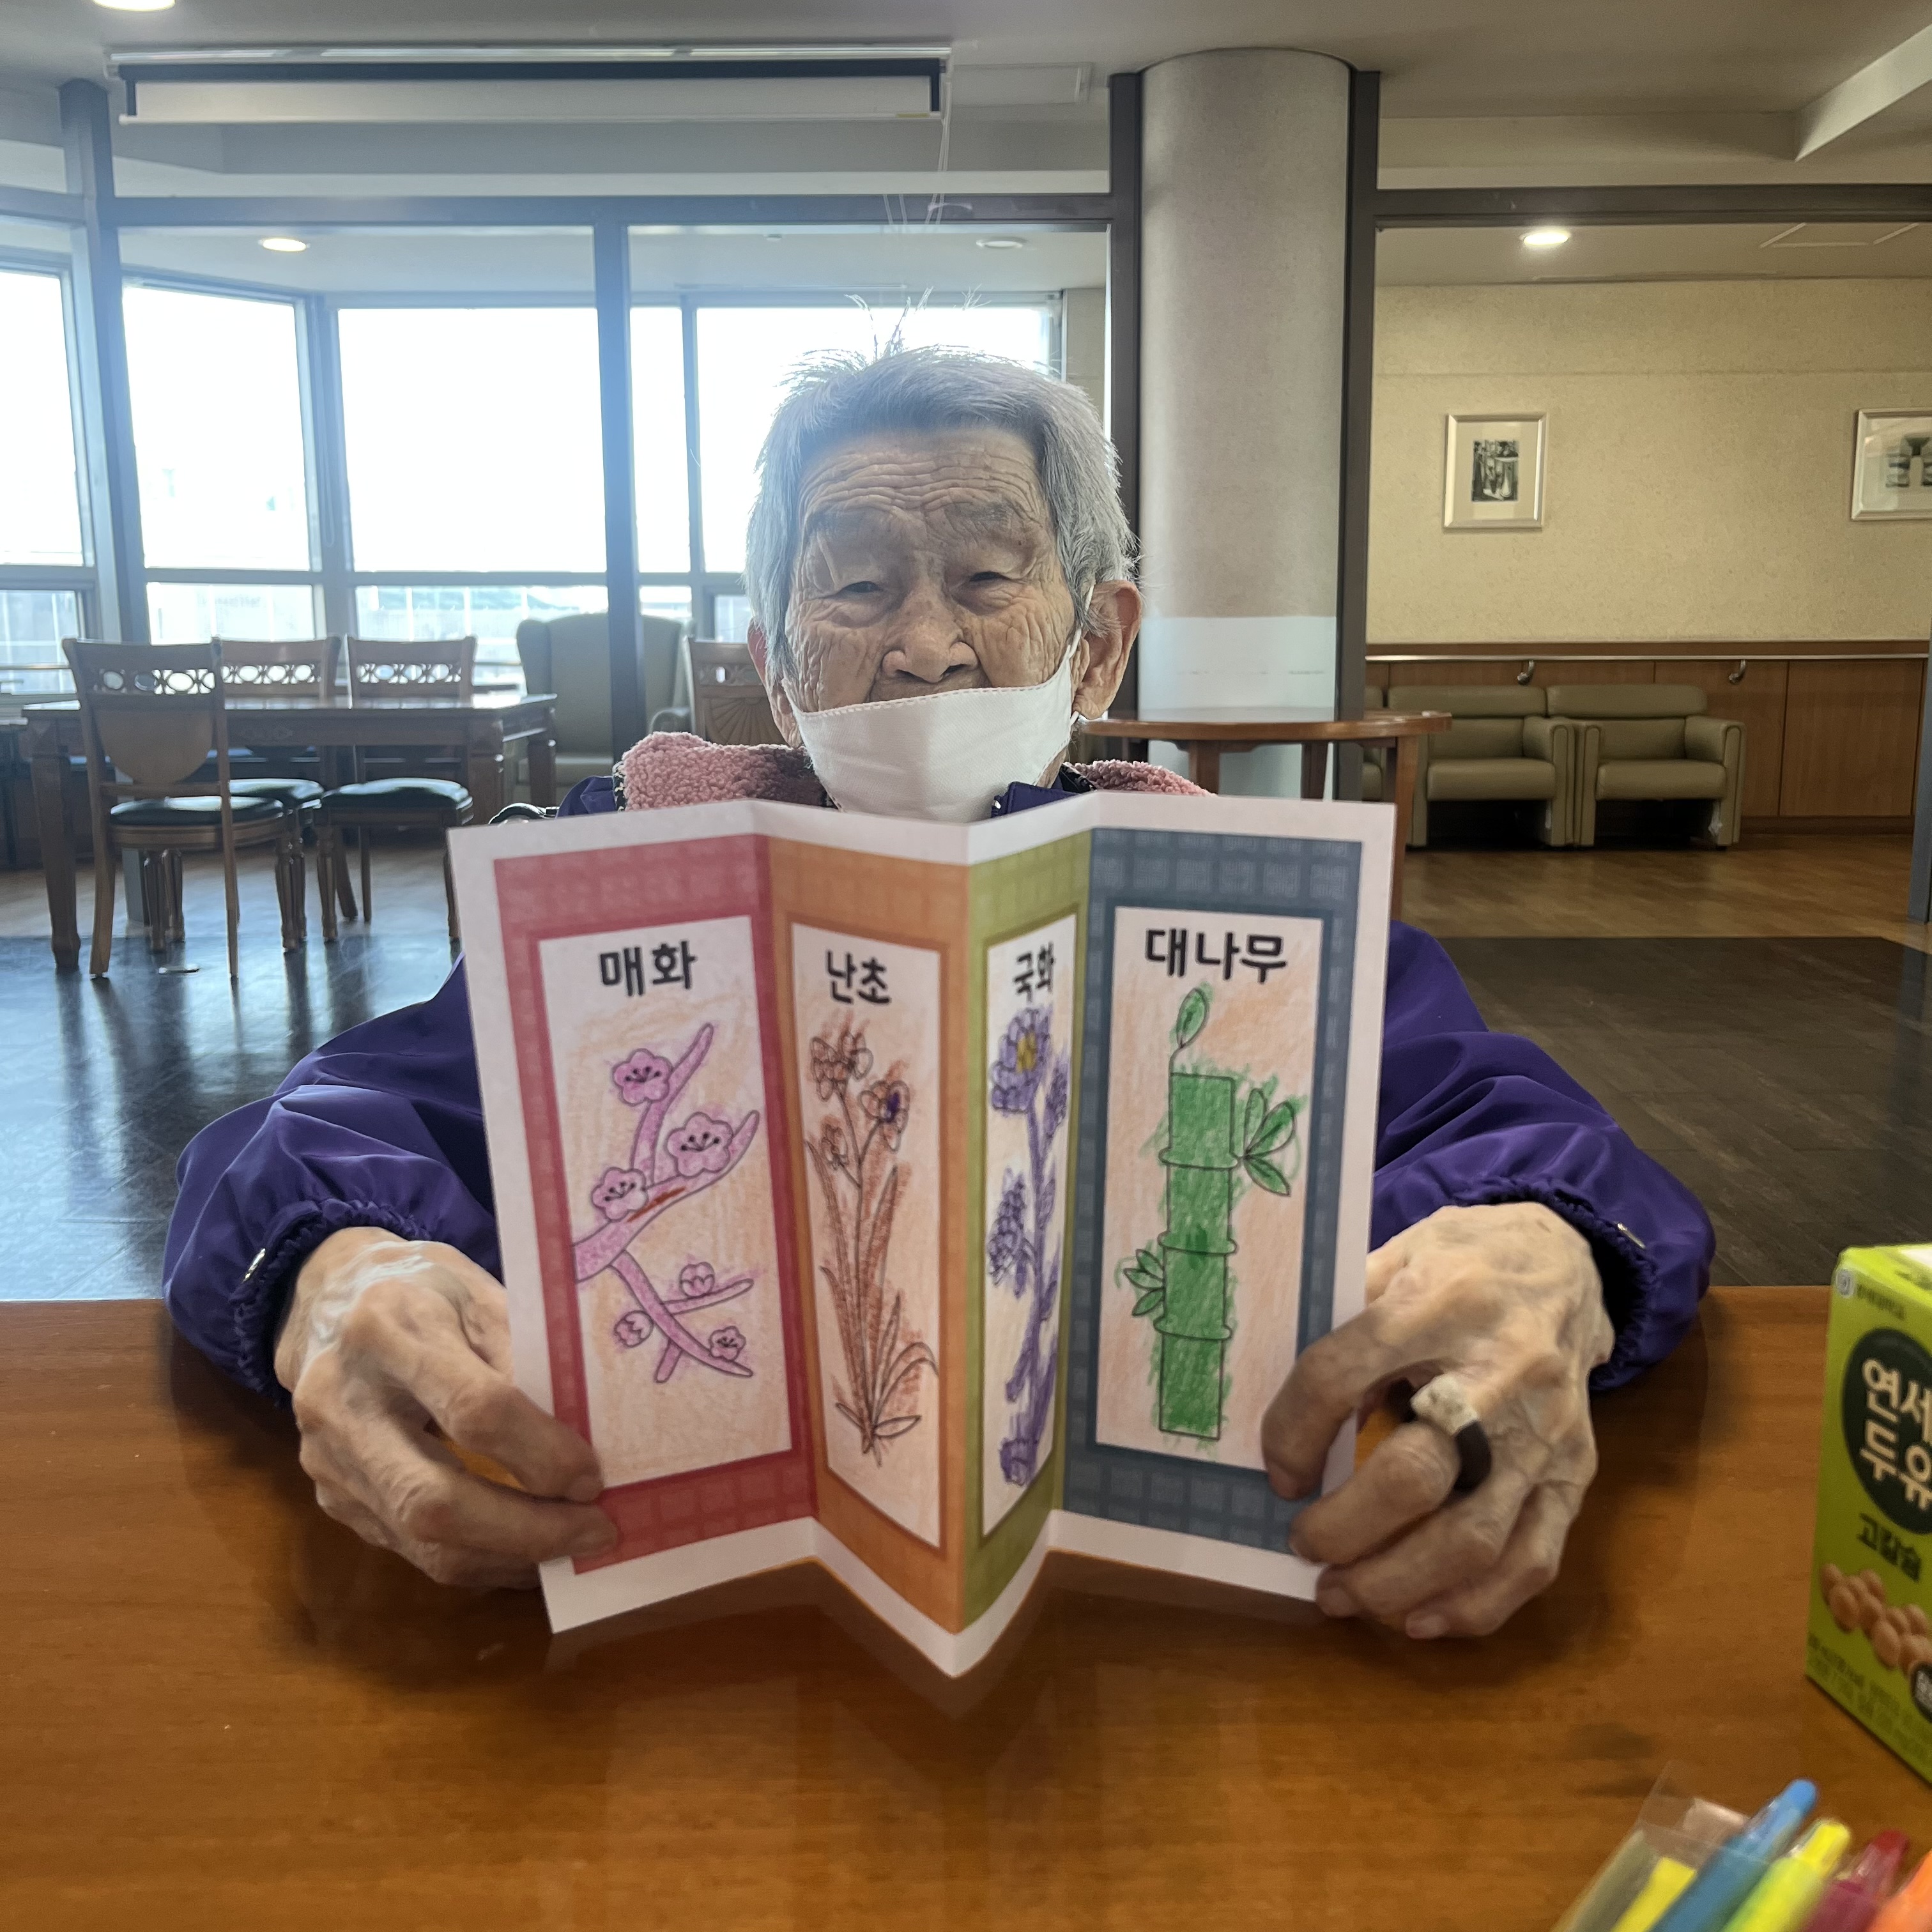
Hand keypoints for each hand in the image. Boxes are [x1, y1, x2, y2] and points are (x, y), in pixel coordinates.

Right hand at [275, 1229, 617, 1588]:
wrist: (324, 1303)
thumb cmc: (421, 1290)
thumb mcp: (476, 1291)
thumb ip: (524, 1353)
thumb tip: (583, 1434)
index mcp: (386, 1331)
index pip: (471, 1409)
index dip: (539, 1452)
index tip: (592, 1477)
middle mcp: (343, 1402)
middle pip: (433, 1500)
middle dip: (526, 1531)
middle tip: (596, 1532)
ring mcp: (329, 1460)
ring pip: (422, 1541)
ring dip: (508, 1556)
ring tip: (572, 1548)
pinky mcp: (332, 1498)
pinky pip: (410, 1550)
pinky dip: (477, 1559)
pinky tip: (524, 1549)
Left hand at [1260, 1201, 1612, 1638]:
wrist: (1568, 1262)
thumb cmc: (1463, 1261)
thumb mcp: (1394, 1255)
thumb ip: (1341, 1321)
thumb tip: (1274, 1404)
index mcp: (1440, 1303)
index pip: (1344, 1374)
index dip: (1293, 1431)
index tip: (1275, 1471)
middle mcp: (1503, 1372)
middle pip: (1416, 1474)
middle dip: (1345, 1528)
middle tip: (1301, 1545)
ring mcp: (1546, 1431)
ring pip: (1475, 1536)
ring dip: (1398, 1583)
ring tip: (1340, 1596)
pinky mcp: (1577, 1472)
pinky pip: (1532, 1559)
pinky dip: (1475, 1605)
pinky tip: (1419, 1619)